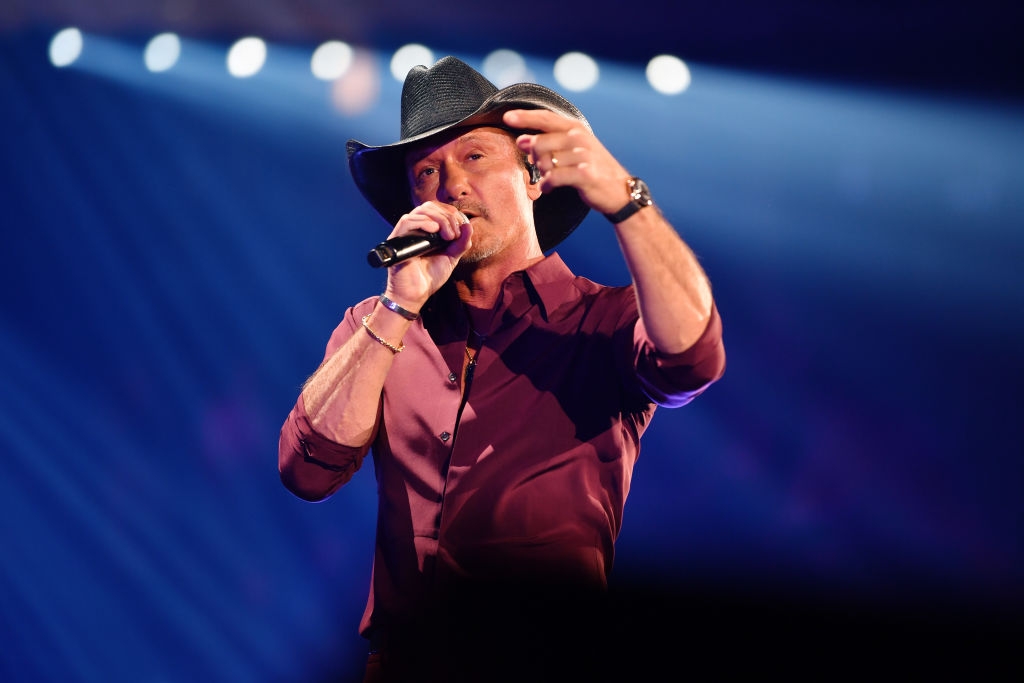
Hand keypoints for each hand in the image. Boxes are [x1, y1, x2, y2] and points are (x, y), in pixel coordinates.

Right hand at [384, 201, 471, 307]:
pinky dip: (423, 222)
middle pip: (430, 206)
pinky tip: (434, 230)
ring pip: (420, 211)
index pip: (437, 209)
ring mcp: (405, 233)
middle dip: (447, 216)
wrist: (416, 295)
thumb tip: (469, 225)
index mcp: (426, 230)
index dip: (452, 214)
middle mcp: (414, 228)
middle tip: (454, 235)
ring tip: (448, 236)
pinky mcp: (396, 240)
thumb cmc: (430, 278)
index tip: (462, 229)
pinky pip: (407, 222)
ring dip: (439, 219)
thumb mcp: (451, 258)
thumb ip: (461, 243)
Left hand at [503, 108, 631, 214]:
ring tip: (548, 180)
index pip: (545, 118)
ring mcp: (583, 155)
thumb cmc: (592, 170)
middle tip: (541, 168)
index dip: (525, 117)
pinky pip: (553, 178)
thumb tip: (521, 141)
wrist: (619, 191)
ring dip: (542, 174)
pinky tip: (548, 188)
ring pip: (545, 162)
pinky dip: (547, 185)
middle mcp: (579, 138)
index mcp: (576, 128)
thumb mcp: (573, 151)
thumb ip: (548, 143)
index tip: (507, 116)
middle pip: (539, 143)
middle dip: (534, 158)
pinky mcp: (584, 174)